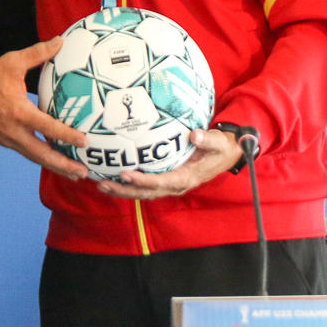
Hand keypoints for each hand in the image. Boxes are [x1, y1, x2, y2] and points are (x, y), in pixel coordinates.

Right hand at [0, 38, 87, 179]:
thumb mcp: (11, 62)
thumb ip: (37, 54)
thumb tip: (59, 42)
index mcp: (19, 112)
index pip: (48, 128)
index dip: (68, 135)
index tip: (85, 141)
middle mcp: (15, 131)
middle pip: (43, 155)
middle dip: (64, 165)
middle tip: (84, 171)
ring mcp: (8, 139)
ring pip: (35, 158)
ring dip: (55, 167)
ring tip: (74, 173)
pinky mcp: (4, 142)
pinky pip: (26, 153)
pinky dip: (41, 159)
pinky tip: (52, 159)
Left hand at [95, 126, 241, 199]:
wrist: (225, 154)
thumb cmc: (221, 148)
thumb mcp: (218, 143)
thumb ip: (207, 140)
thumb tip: (194, 134)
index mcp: (186, 178)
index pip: (161, 182)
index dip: (143, 181)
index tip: (126, 175)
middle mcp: (176, 185)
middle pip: (146, 192)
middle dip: (125, 190)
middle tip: (103, 184)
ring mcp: (170, 184)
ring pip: (143, 191)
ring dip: (122, 190)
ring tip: (101, 184)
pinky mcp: (166, 179)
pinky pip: (145, 184)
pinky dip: (129, 184)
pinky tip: (112, 176)